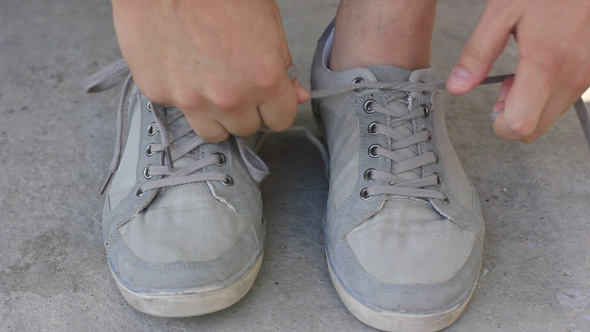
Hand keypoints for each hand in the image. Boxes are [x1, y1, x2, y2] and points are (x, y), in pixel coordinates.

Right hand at [112, 0, 309, 141]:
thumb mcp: (267, 21)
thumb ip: (282, 64)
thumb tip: (297, 95)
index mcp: (262, 79)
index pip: (280, 120)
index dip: (275, 108)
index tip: (267, 100)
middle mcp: (228, 98)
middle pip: (246, 128)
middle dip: (245, 110)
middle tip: (234, 81)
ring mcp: (191, 99)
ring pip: (213, 131)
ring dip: (216, 115)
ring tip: (208, 81)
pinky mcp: (159, 93)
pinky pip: (179, 110)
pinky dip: (182, 94)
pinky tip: (180, 64)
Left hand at [446, 0, 589, 142]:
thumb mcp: (502, 12)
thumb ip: (478, 53)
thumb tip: (457, 87)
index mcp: (545, 66)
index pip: (521, 127)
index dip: (500, 124)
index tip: (493, 105)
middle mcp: (572, 78)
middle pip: (535, 129)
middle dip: (514, 115)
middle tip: (507, 83)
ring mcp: (587, 77)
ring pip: (551, 116)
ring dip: (532, 102)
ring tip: (526, 67)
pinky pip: (566, 97)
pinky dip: (549, 91)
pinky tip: (543, 63)